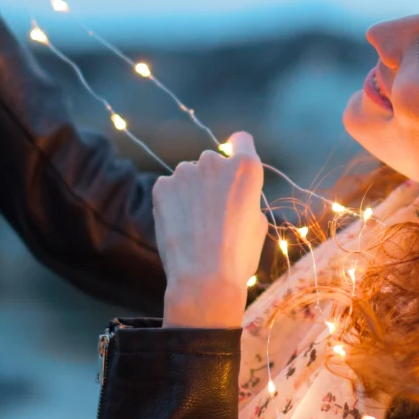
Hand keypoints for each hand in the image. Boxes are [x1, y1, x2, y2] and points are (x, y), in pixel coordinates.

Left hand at [154, 132, 267, 328]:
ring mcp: (185, 171)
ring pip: (188, 176)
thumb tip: (234, 195)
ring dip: (190, 191)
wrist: (203, 278)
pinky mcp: (161, 186)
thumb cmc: (237, 255)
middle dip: (212, 180)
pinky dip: (172, 203)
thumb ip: (246, 198)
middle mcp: (214, 161)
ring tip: (194, 224)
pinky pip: (169, 189)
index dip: (238, 150)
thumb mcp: (257, 223)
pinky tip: (179, 226)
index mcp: (246, 168)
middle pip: (212, 161)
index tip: (233, 161)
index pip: (242, 140)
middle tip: (213, 211)